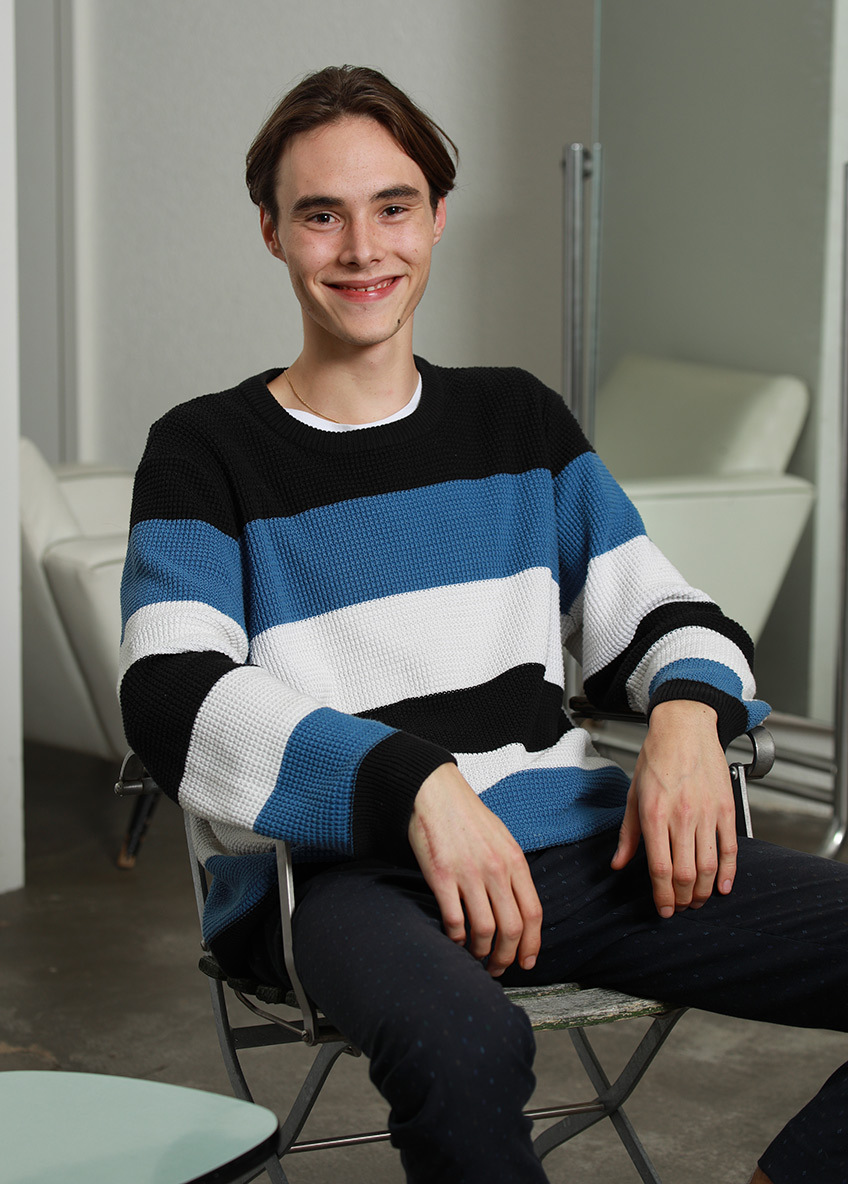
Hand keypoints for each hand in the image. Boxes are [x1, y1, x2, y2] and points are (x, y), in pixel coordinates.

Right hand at [408, 763, 542, 976]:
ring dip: (480, 952)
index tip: (526, 962)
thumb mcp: (502, 839)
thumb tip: (519, 906)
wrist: (436, 793)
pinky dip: (456, 937)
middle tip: (498, 968)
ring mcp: (468, 874)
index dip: (532, 944)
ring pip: (484, 929)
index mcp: (514, 861)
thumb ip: (512, 871)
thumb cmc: (468, 817)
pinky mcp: (441, 876)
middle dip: (506, 957)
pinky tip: (454, 939)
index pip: (533, 913)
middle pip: (511, 928)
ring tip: (475, 957)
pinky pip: (454, 919)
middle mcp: (496, 869)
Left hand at [610, 701, 736, 917]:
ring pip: (708, 867)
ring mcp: (706, 813)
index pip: (660, 869)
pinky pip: (730, 848)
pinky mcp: (726, 809)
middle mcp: (681, 817)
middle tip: (679, 908)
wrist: (685, 727)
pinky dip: (728, 873)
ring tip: (696, 900)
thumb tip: (619, 863)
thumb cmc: (657, 757)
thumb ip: (628, 834)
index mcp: (654, 814)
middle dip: (682, 900)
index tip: (662, 910)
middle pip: (686, 874)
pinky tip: (722, 886)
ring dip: (703, 891)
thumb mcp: (633, 794)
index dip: (662, 897)